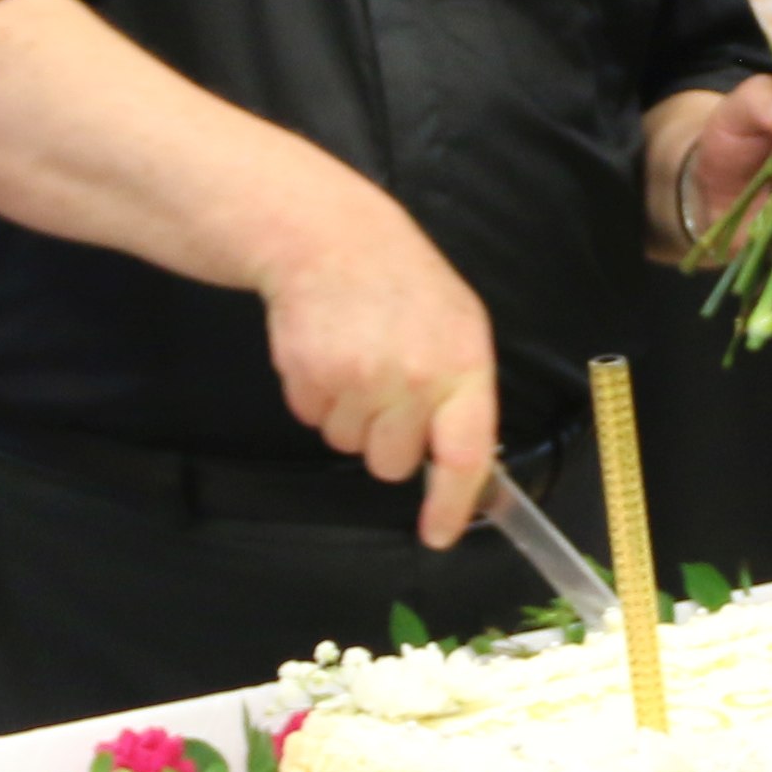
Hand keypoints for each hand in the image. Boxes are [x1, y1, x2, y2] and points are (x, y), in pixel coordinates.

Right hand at [262, 198, 502, 547]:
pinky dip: (319, 397)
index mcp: (461, 364)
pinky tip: (329, 354)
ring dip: (352, 415)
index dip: (451, 504)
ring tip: (357, 359)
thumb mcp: (459, 325)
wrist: (330, 237)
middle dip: (389, 439)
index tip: (438, 534)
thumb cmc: (403, 284)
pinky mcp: (308, 377)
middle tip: (387, 387)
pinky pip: (313, 420)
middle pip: (393, 463)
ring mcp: (356, 378)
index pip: (463, 455)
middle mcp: (411, 377)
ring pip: (350, 445)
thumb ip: (464, 395)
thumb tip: (463, 465)